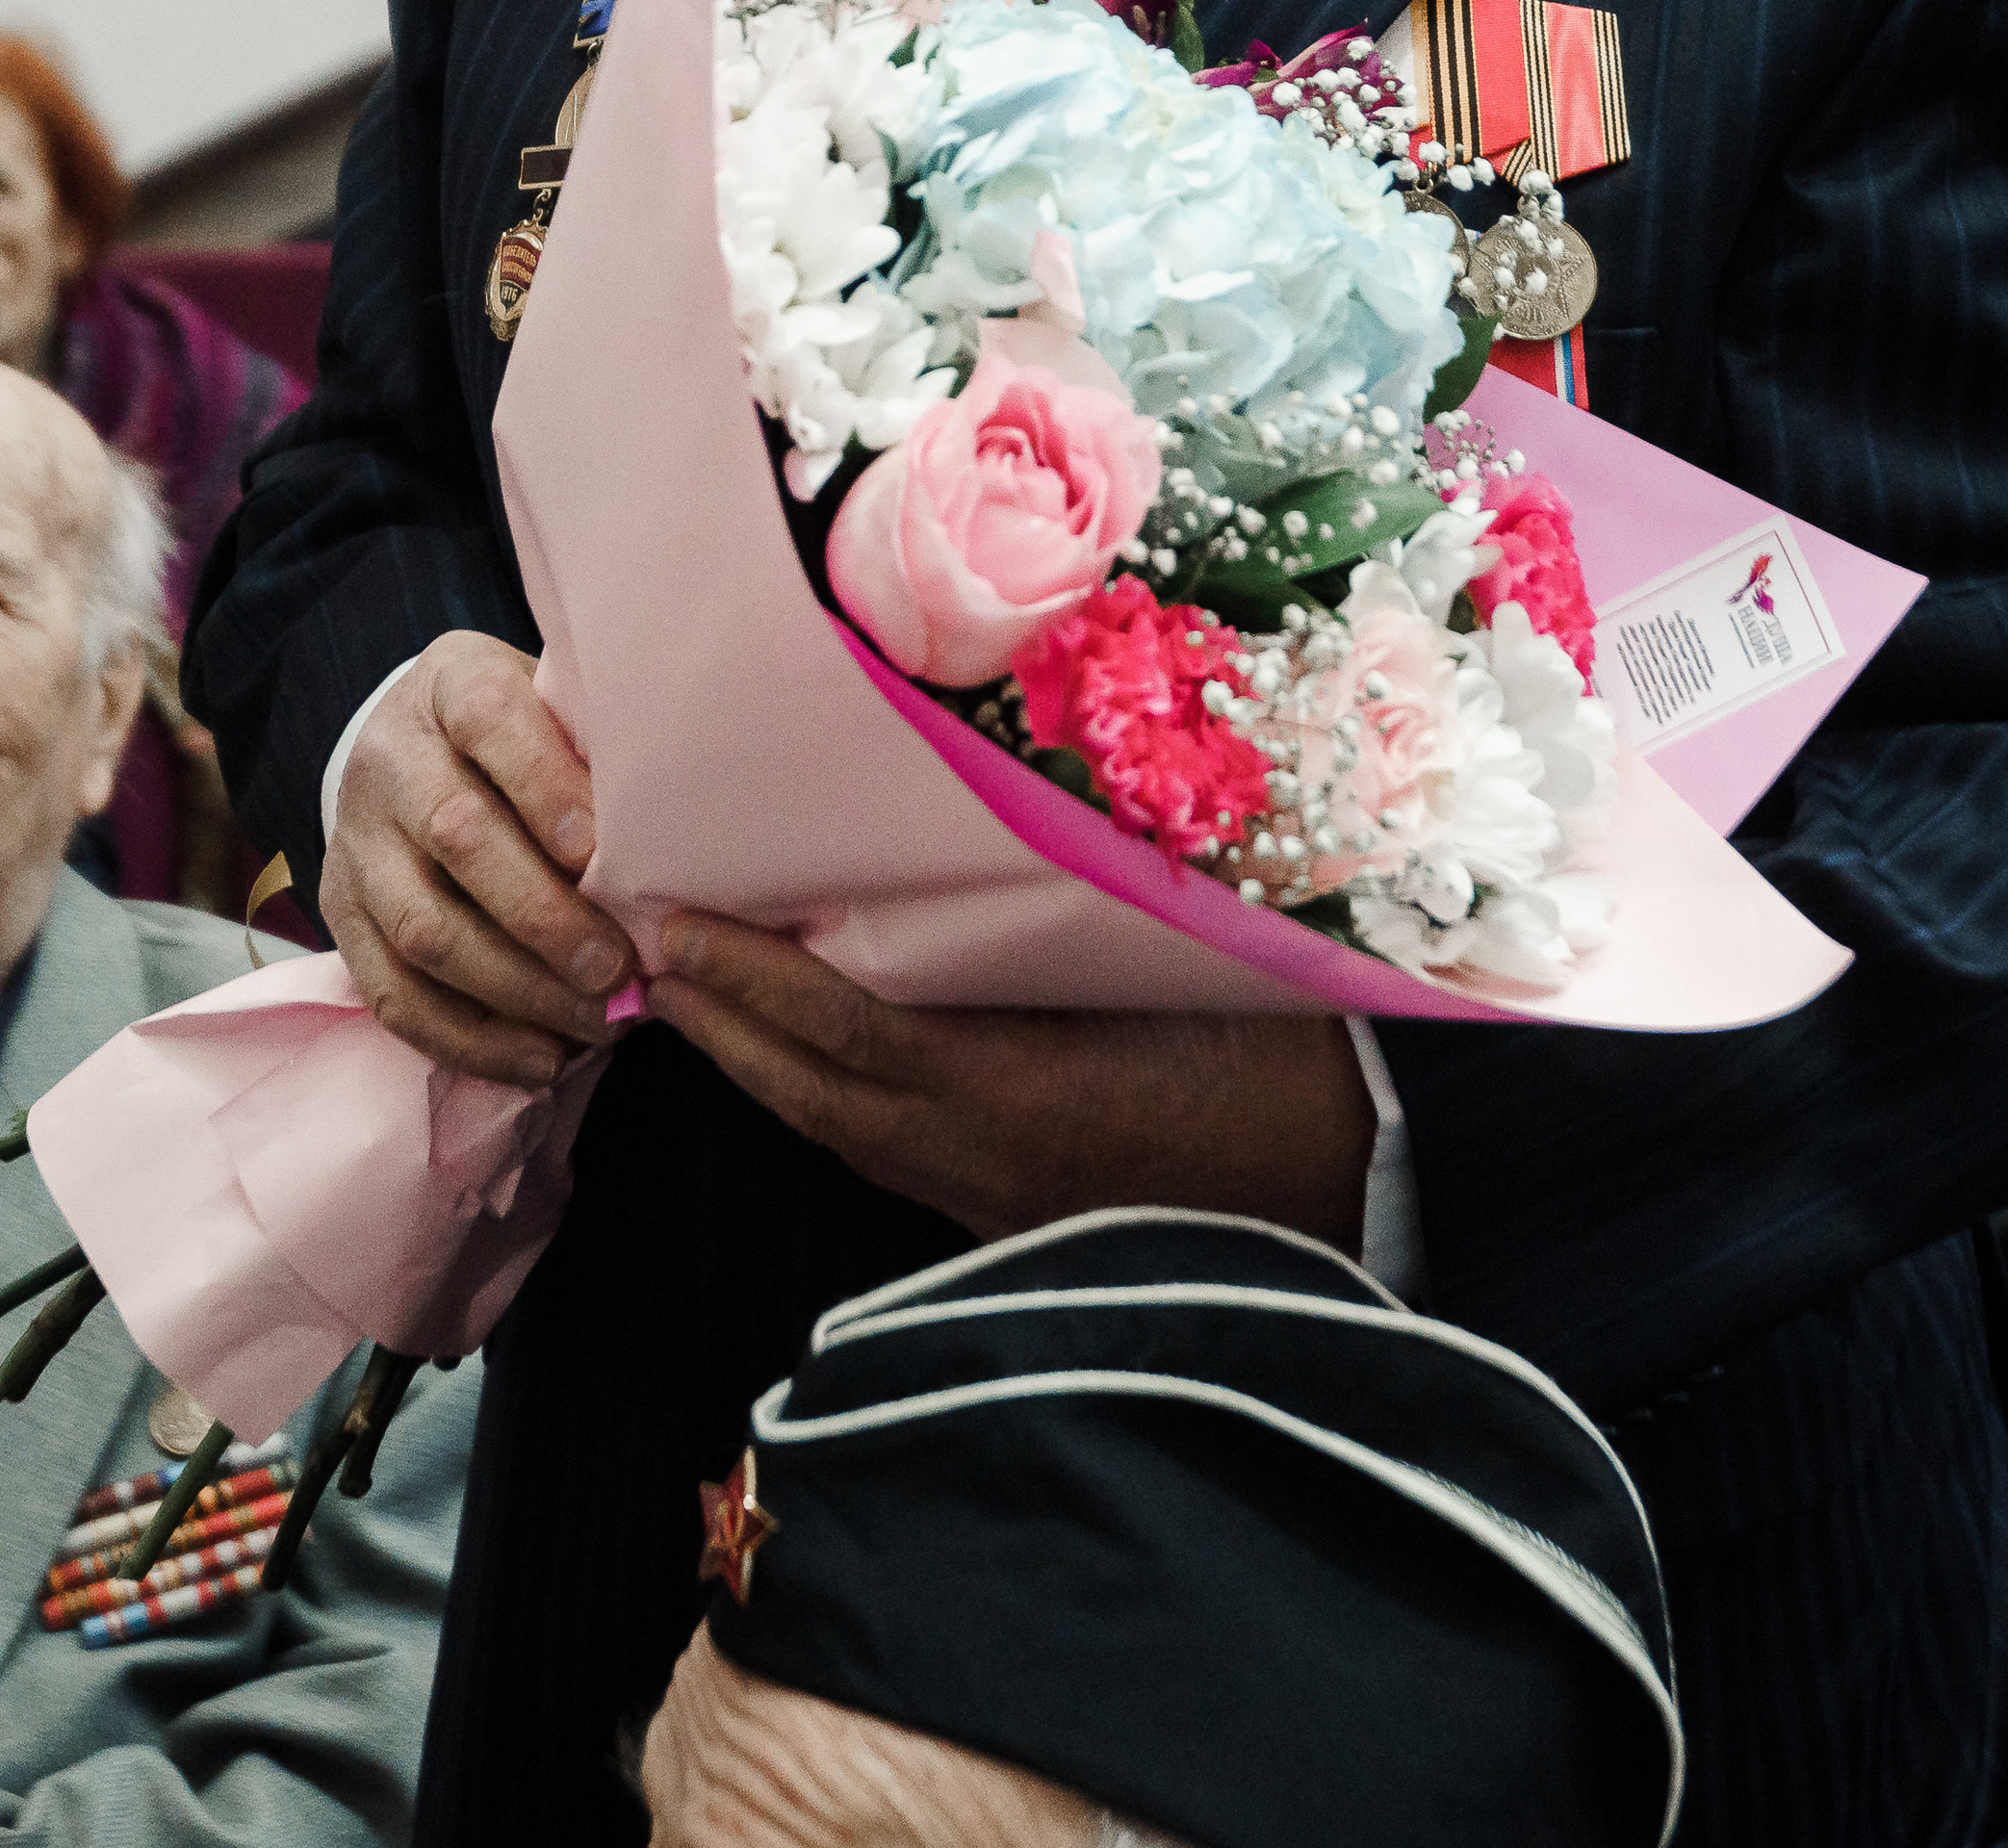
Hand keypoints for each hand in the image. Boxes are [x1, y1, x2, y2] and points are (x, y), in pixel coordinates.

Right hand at [321, 633, 634, 1085]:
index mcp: (452, 684)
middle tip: (618, 967)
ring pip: (425, 929)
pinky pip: (394, 995)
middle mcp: (390, 758)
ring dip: (517, 988)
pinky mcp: (341, 917)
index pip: (490, 721)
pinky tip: (541, 1058)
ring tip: (595, 1021)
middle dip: (544, 914)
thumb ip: (597, 750)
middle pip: (457, 837)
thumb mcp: (555, 705)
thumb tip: (677, 834)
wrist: (408, 745)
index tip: (602, 851)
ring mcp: (356, 842)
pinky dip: (471, 1039)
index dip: (545, 786)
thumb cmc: (522, 732)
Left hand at [646, 912, 1377, 1249]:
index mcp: (1019, 1093)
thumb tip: (989, 798)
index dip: (750, 980)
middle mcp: (985, 1158)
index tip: (673, 921)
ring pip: (842, 1132)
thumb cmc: (1281, 1043)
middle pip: (815, 1093)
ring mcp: (995, 1199)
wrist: (1359, 1168)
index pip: (846, 1035)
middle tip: (642, 942)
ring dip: (757, 1063)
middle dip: (720, 1021)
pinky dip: (823, 1101)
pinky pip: (887, 1155)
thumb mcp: (1179, 956)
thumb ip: (1069, 897)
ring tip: (692, 992)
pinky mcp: (1012, 1215)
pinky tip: (801, 1060)